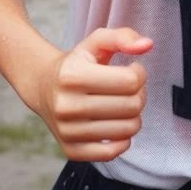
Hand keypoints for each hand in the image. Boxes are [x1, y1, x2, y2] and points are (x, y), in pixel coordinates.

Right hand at [33, 27, 151, 162]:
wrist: (43, 87)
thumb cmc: (77, 63)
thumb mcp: (96, 42)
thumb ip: (123, 37)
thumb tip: (148, 45)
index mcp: (73, 75)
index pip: (131, 80)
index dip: (139, 73)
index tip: (131, 70)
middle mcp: (67, 105)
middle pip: (132, 106)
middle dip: (139, 94)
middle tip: (129, 88)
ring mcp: (68, 131)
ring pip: (127, 130)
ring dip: (134, 116)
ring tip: (122, 104)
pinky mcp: (71, 151)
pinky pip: (113, 153)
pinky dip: (123, 139)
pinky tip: (116, 123)